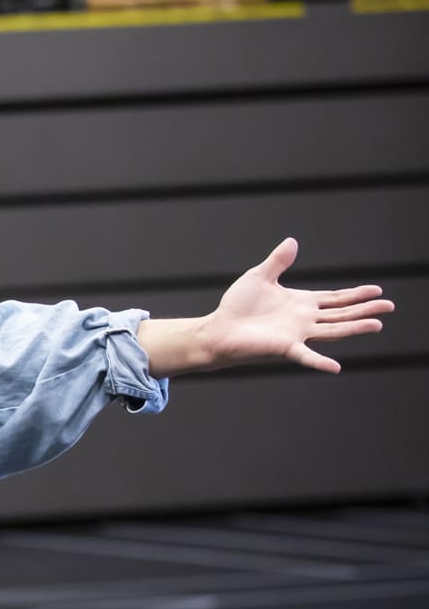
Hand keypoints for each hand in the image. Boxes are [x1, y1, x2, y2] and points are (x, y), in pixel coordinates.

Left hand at [201, 238, 392, 373]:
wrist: (218, 328)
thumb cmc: (237, 306)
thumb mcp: (259, 277)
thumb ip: (278, 262)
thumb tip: (292, 241)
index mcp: (301, 302)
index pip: (334, 298)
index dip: (355, 294)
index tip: (377, 290)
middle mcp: (304, 319)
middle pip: (341, 313)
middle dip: (365, 309)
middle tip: (390, 306)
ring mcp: (297, 334)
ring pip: (332, 331)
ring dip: (354, 328)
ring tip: (377, 325)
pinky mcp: (283, 347)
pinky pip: (305, 356)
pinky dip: (319, 361)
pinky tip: (335, 367)